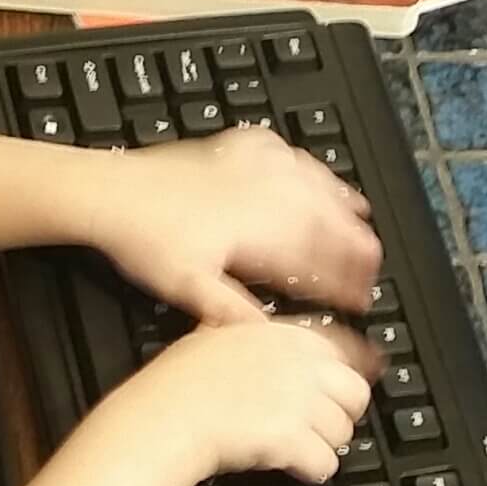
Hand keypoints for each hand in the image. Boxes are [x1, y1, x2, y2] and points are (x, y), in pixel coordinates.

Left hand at [87, 130, 380, 324]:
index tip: (359, 302)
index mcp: (263, 232)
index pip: (318, 262)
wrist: (114, 191)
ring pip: (318, 187)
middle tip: (372, 270)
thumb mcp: (189, 289)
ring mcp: (258, 166)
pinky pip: (293, 156)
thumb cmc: (146, 240)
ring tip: (363, 224)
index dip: (343, 285)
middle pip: (329, 222)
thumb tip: (269, 337)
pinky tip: (317, 177)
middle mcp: (270, 194)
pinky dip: (313, 171)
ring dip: (343, 208)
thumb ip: (234, 313)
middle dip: (355, 249)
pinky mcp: (242, 148)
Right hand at [95, 319, 378, 485]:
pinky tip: (297, 470)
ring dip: (326, 446)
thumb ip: (239, 330)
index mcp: (283, 336)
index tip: (339, 394)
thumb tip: (240, 323)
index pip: (341, 351)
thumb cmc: (174, 385)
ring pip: (343, 431)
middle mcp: (300, 365)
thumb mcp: (209, 337)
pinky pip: (325, 463)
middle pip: (355, 393)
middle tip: (324, 429)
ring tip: (303, 453)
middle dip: (343, 414)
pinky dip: (314, 470)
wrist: (162, 420)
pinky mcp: (293, 438)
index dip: (342, 377)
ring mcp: (300, 402)